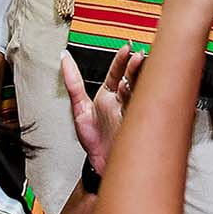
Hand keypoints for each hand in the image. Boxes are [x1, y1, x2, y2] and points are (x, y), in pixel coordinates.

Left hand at [63, 43, 141, 173]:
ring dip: (144, 81)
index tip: (127, 48)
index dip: (122, 59)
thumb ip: (72, 82)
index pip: (118, 71)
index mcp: (109, 95)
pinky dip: (148, 101)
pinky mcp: (138, 125)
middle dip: (137, 67)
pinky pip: (145, 110)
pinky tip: (147, 93)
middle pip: (133, 78)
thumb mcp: (79, 108)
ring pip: (141, 91)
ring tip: (145, 70)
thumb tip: (64, 58)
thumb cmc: (92, 139)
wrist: (100, 165)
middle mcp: (123, 101)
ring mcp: (132, 112)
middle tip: (139, 56)